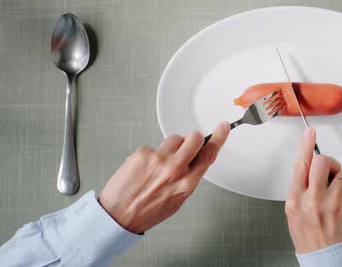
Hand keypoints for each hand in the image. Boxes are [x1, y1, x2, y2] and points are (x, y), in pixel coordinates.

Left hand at [98, 122, 229, 233]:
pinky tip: (145, 168)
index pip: (209, 155)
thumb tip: (195, 160)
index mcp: (186, 184)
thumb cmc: (146, 211)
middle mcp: (174, 170)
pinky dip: (151, 155)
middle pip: (194, 138)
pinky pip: (153, 146)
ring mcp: (158, 160)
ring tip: (160, 163)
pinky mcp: (142, 153)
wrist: (118, 215)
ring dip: (171, 147)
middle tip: (187, 145)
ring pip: (174, 138)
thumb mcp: (177, 199)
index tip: (223, 127)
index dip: (219, 138)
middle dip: (193, 139)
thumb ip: (189, 178)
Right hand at [285, 127, 341, 253]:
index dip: (306, 145)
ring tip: (337, 201)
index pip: (300, 165)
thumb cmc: (311, 240)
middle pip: (323, 162)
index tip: (309, 132)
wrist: (327, 263)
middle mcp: (311, 201)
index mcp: (295, 200)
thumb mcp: (295, 215)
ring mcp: (331, 205)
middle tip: (332, 172)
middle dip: (330, 163)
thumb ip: (301, 191)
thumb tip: (311, 171)